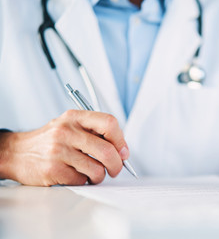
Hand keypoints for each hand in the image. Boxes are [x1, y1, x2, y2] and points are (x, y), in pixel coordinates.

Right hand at [0, 110, 128, 185]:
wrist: (16, 152)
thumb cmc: (50, 140)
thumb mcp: (70, 126)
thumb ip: (95, 133)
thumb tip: (122, 151)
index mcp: (75, 117)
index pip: (109, 123)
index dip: (121, 140)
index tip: (123, 152)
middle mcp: (67, 131)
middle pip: (107, 150)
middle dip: (117, 165)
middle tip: (115, 170)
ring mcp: (59, 151)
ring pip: (97, 169)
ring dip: (99, 176)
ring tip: (92, 173)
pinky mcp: (53, 170)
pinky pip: (82, 180)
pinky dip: (83, 181)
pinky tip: (75, 175)